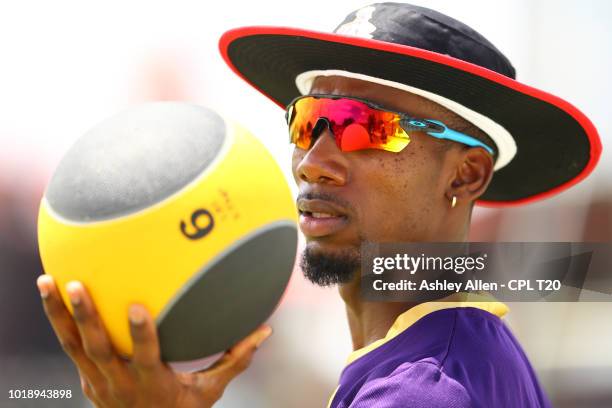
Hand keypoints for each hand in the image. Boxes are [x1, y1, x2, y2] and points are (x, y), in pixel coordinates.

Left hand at [36, 275, 271, 407]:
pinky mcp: (87, 379)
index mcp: (152, 384)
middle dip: (86, 317)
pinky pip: (70, 348)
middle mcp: (119, 383)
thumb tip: (264, 332)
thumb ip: (234, 360)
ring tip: (47, 282)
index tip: (136, 306)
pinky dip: (59, 323)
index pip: (145, 358)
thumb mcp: (209, 392)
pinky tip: (51, 297)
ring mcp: (98, 383)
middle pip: (98, 348)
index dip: (140, 334)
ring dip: (59, 315)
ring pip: (73, 346)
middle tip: (76, 285)